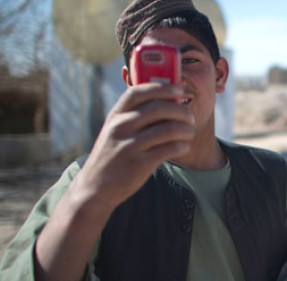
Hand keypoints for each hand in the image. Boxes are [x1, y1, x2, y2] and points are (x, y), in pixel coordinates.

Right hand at [73, 82, 193, 211]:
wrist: (95, 187)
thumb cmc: (113, 155)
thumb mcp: (115, 131)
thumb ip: (135, 116)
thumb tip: (168, 101)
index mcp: (115, 116)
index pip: (138, 92)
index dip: (162, 88)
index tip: (179, 89)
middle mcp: (120, 127)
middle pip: (159, 108)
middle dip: (181, 111)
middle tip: (190, 117)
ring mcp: (129, 146)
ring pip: (168, 129)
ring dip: (186, 130)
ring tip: (189, 133)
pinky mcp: (139, 164)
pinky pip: (169, 149)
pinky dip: (182, 146)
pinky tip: (184, 147)